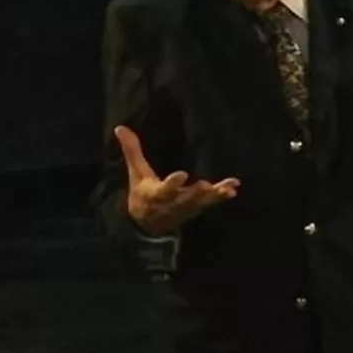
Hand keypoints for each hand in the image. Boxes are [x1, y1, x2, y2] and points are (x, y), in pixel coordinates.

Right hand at [115, 125, 239, 236]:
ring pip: (200, 202)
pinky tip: (233, 190)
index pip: (163, 190)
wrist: (147, 224)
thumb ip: (132, 151)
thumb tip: (120, 127)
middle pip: (185, 199)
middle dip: (195, 193)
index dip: (172, 184)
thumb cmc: (142, 193)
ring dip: (214, 195)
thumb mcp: (135, 173)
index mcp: (155, 194)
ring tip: (228, 188)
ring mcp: (185, 208)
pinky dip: (221, 198)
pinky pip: (209, 204)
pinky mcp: (196, 209)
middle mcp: (171, 203)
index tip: (181, 175)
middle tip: (205, 185)